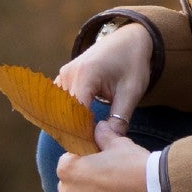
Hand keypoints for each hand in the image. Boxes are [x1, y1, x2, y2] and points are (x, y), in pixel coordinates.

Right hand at [56, 21, 151, 147]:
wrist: (129, 39)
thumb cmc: (132, 63)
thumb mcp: (132, 91)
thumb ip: (120, 117)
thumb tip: (110, 140)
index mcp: (86, 74)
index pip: (75, 113)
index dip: (81, 133)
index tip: (93, 149)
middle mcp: (69, 74)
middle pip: (64, 112)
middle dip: (75, 132)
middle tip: (89, 152)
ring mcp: (63, 75)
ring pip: (59, 109)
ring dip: (70, 125)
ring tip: (85, 142)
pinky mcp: (64, 78)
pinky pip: (60, 103)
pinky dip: (68, 116)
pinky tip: (80, 130)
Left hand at [57, 135, 154, 191]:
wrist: (155, 191)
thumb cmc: (133, 164)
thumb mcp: (118, 143)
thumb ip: (103, 135)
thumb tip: (100, 126)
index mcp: (67, 169)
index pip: (66, 163)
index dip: (82, 162)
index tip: (97, 164)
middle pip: (69, 187)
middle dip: (82, 184)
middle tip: (105, 182)